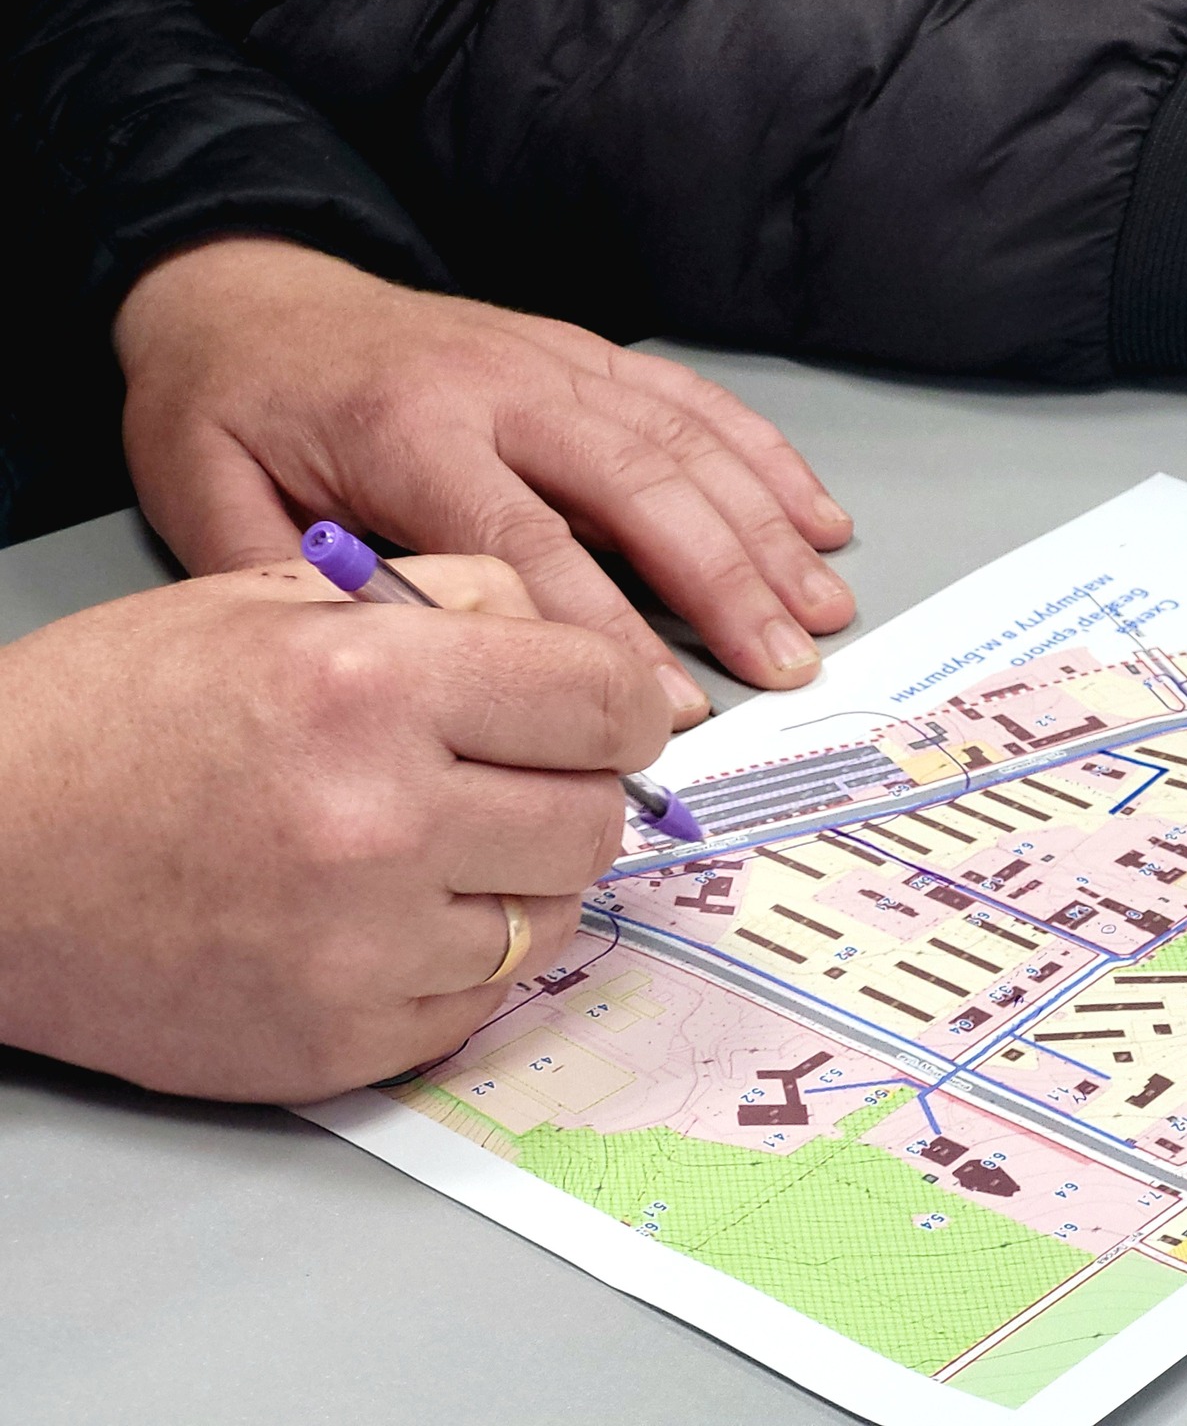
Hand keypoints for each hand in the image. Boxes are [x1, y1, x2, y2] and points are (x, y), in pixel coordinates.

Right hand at [0, 556, 669, 1101]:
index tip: (605, 716)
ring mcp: (363, 948)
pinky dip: (460, 960)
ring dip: (518, 880)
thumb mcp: (275, 600)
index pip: (605, 699)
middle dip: (572, 792)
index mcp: (369, 686)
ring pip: (552, 915)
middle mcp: (379, 821)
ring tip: (424, 848)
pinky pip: (484, 999)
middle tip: (508, 781)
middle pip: (595, 819)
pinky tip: (383, 918)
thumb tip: (579, 646)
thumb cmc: (112, 719)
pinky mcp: (342, 1042)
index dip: (618, 705)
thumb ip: (450, 601)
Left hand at [114, 237, 856, 711]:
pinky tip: (815, 516)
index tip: (663, 709)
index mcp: (406, 429)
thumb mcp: (210, 501)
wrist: (242, 291)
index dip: (604, 631)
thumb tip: (409, 675)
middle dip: (725, 581)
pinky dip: (762, 457)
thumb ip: (301, 588)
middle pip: (640, 486)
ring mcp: (552, 361)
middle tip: (786, 665)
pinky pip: (692, 401)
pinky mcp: (584, 353)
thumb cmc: (230, 411)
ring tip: (824, 607)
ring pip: (685, 443)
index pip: (528, 544)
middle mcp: (499, 385)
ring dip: (764, 527)